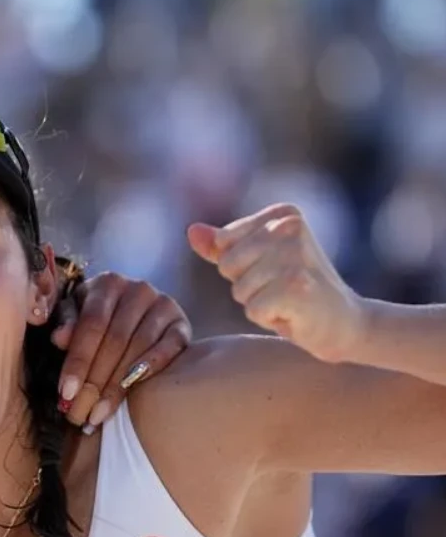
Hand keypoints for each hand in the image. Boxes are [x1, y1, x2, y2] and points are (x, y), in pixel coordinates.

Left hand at [54, 272, 191, 432]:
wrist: (137, 311)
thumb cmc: (98, 314)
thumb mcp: (76, 313)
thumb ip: (67, 323)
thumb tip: (59, 338)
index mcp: (107, 283)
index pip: (91, 325)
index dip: (78, 360)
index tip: (66, 393)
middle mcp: (138, 289)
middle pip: (115, 340)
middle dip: (95, 380)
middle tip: (81, 411)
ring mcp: (163, 305)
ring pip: (138, 348)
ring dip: (118, 385)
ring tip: (100, 413)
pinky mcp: (182, 324)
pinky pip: (169, 349)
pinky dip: (151, 369)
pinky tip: (133, 390)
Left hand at [188, 203, 360, 363]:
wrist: (345, 323)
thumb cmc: (295, 291)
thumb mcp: (255, 262)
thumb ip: (221, 246)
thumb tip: (191, 230)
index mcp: (282, 213)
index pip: (224, 243)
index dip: (241, 267)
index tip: (274, 272)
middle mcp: (291, 226)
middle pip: (228, 265)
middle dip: (246, 286)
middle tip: (281, 290)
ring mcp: (296, 255)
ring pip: (239, 289)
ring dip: (258, 304)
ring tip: (288, 301)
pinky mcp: (298, 286)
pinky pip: (253, 309)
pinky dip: (268, 318)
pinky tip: (294, 314)